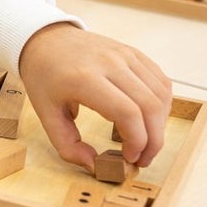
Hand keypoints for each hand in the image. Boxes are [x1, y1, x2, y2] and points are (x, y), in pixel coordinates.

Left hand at [17, 23, 171, 170]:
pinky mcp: (133, 53)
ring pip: (161, 94)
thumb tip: (94, 166)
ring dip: (160, 124)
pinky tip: (149, 120)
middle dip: (153, 140)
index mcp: (84, 79)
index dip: (136, 141)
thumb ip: (67, 145)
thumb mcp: (46, 114)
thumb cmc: (45, 77)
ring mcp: (125, 55)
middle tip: (143, 158)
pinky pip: (160, 81)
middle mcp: (109, 63)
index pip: (127, 112)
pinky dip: (161, 105)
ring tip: (146, 142)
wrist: (46, 40)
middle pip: (150, 106)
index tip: (129, 158)